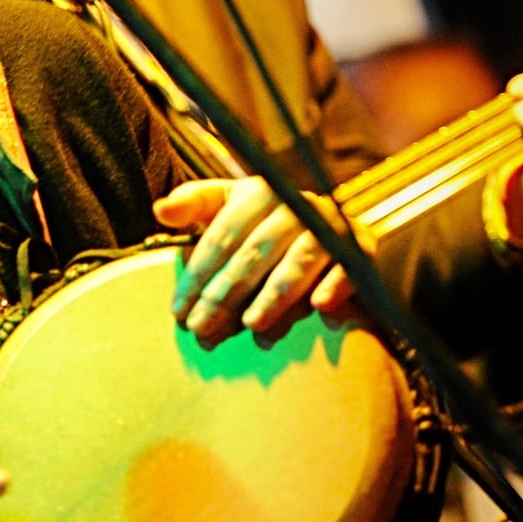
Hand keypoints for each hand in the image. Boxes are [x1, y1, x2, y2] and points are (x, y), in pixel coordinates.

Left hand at [154, 177, 367, 341]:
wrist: (320, 224)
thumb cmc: (258, 223)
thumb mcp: (224, 207)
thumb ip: (193, 206)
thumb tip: (161, 209)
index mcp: (259, 192)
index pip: (222, 236)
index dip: (197, 274)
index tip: (178, 311)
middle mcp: (296, 204)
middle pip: (254, 253)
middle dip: (225, 295)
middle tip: (203, 329)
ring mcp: (330, 224)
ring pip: (298, 262)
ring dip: (275, 296)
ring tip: (252, 325)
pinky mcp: (361, 245)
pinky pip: (349, 267)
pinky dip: (336, 287)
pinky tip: (321, 310)